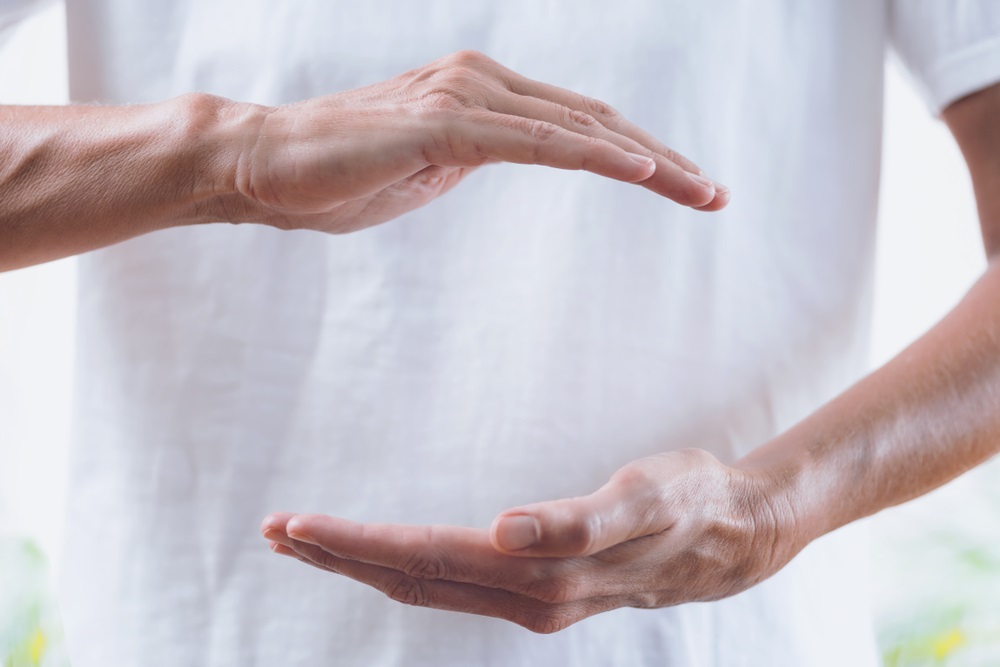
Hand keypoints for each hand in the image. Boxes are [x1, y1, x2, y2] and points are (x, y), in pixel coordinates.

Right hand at [219, 50, 727, 233]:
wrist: (265, 168)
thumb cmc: (340, 175)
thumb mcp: (429, 169)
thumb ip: (475, 156)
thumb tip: (510, 155)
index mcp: (483, 95)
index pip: (580, 125)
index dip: (640, 154)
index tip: (687, 186)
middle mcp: (482, 82)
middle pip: (595, 122)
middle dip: (664, 159)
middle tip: (716, 194)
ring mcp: (463, 98)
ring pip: (576, 129)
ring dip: (648, 160)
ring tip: (701, 190)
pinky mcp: (442, 125)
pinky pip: (532, 142)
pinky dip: (590, 154)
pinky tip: (642, 171)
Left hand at [261, 449, 799, 633]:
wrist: (734, 536)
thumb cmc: (693, 503)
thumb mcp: (647, 499)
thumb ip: (577, 519)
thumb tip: (505, 531)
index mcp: (543, 574)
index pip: (427, 558)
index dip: (358, 544)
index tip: (296, 526)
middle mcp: (527, 597)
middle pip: (412, 579)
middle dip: (339, 556)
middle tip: (273, 531)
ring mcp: (531, 599)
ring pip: (426, 585)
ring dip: (363, 562)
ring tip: (306, 541)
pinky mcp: (539, 589)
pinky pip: (453, 583)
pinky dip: (405, 566)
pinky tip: (384, 554)